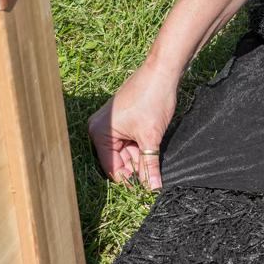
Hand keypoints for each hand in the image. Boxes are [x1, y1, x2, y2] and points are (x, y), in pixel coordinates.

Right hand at [87, 61, 177, 191]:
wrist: (163, 72)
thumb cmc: (152, 100)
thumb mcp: (151, 137)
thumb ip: (150, 164)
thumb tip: (154, 187)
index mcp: (100, 133)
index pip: (111, 167)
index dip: (127, 180)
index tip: (143, 191)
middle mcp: (101, 128)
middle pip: (118, 160)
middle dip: (136, 170)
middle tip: (153, 183)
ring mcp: (112, 123)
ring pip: (127, 151)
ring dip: (141, 160)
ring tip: (156, 171)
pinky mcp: (124, 119)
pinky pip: (130, 141)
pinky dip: (142, 149)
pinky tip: (155, 156)